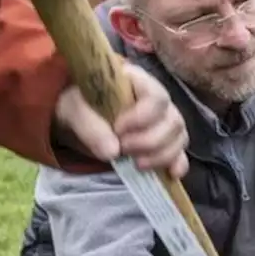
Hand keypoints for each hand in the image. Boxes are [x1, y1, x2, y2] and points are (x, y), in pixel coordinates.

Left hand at [53, 63, 188, 176]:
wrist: (79, 118)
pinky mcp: (165, 143)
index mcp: (137, 82)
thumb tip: (112, 152)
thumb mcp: (74, 109)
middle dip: (150, 141)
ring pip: (179, 137)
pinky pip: (181, 153)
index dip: (142, 117)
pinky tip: (171, 173)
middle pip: (172, 120)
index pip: (155, 96)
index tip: (118, 129)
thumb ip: (89, 125)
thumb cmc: (79, 105)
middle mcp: (158, 100)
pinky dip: (178, 164)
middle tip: (123, 149)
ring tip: (136, 164)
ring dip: (161, 155)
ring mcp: (164, 121)